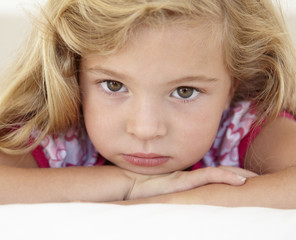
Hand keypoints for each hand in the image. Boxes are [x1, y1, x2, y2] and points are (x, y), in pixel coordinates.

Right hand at [124, 166, 257, 199]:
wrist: (129, 184)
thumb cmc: (141, 192)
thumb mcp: (160, 197)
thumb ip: (169, 198)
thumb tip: (175, 208)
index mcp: (184, 181)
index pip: (210, 176)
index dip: (226, 176)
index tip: (241, 181)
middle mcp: (188, 177)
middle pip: (218, 173)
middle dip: (238, 174)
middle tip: (256, 178)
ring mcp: (187, 177)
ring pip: (218, 173)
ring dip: (238, 175)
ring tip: (254, 179)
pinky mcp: (185, 180)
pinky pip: (209, 176)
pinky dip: (226, 176)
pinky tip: (240, 181)